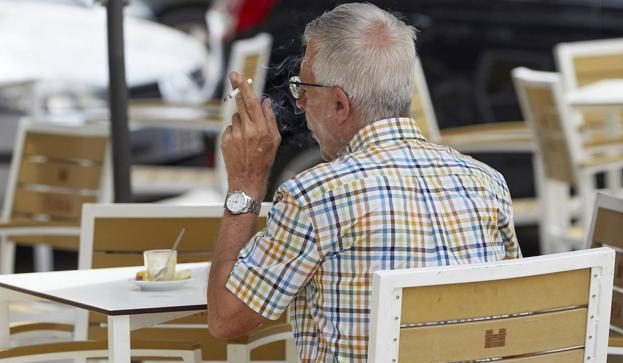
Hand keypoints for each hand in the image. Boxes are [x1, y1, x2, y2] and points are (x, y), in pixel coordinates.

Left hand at [221, 72, 280, 200]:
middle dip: (237, 89)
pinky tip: (239, 143)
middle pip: (241, 103)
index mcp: (262, 129)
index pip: (252, 103)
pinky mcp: (225, 140)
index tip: (238, 76)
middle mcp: (247, 130)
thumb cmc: (263, 160)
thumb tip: (265, 102)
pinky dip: (234, 132)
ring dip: (241, 120)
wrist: (248, 179)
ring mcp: (235, 135)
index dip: (244, 87)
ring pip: (236, 116)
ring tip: (246, 136)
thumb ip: (270, 119)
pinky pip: (230, 128)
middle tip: (234, 76)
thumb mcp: (275, 140)